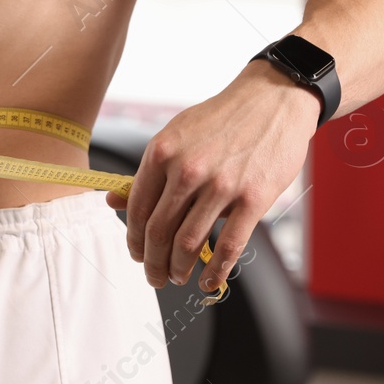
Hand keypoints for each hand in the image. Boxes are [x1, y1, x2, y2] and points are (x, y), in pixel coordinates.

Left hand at [106, 62, 314, 293]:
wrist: (272, 100)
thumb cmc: (221, 120)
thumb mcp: (175, 136)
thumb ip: (146, 173)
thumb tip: (111, 202)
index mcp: (161, 152)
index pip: (137, 208)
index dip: (133, 239)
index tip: (136, 253)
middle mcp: (187, 169)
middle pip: (159, 231)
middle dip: (152, 262)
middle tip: (154, 276)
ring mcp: (221, 185)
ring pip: (189, 243)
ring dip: (179, 270)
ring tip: (177, 277)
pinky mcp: (254, 198)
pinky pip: (229, 247)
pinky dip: (215, 272)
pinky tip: (209, 283)